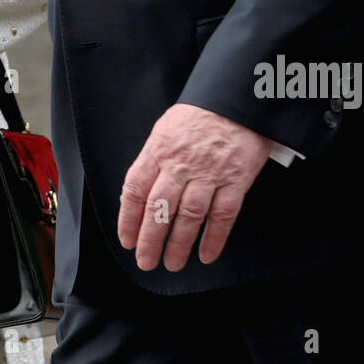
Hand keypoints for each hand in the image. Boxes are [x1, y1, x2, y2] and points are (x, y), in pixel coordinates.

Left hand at [118, 105, 271, 269]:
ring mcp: (210, 173)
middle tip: (146, 261)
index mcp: (159, 150)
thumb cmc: (197, 116)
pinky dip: (214, 238)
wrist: (235, 101)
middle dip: (150, 239)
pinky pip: (223, 214)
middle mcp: (181, 164)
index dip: (128, 219)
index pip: (136, 189)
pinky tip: (206, 255)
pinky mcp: (236, 179)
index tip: (127, 240)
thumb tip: (135, 197)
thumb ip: (151, 162)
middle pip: (160, 207)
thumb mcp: (164, 131)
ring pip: (190, 215)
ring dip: (179, 244)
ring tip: (172, 263)